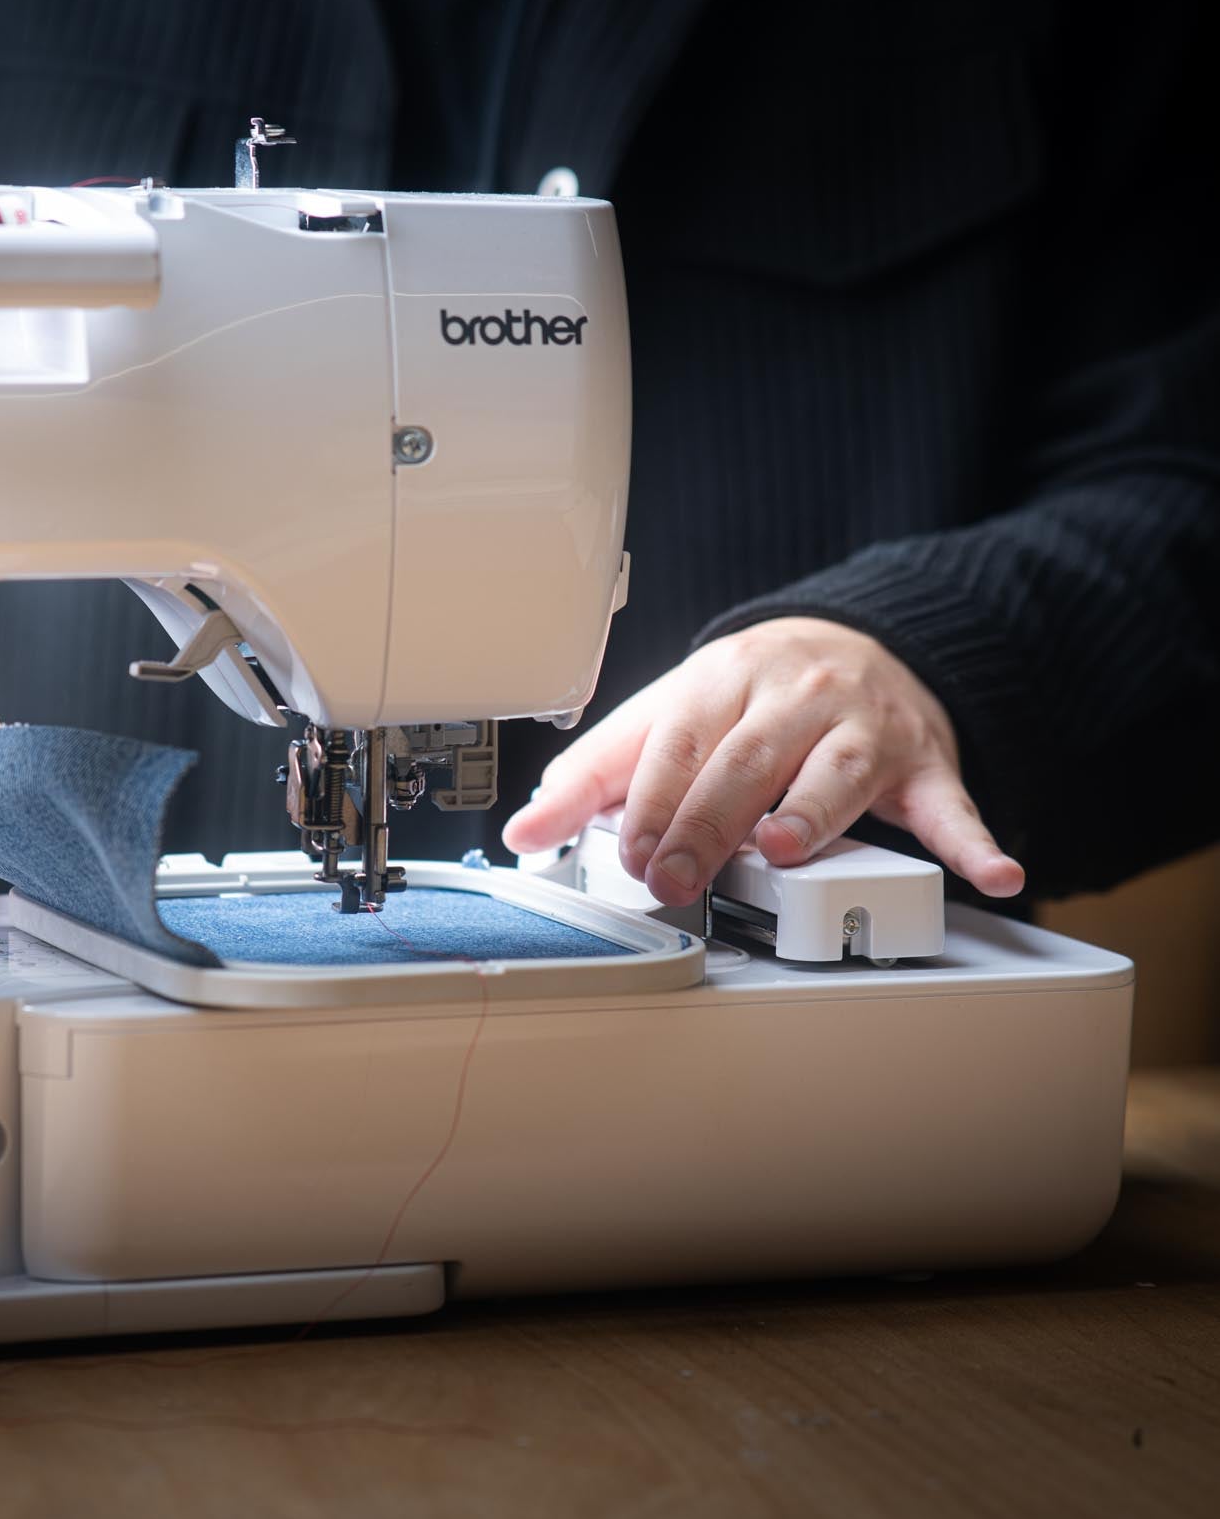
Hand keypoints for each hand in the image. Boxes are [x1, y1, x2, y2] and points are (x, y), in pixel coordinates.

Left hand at [502, 616, 1024, 900]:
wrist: (861, 641)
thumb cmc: (753, 695)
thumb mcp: (668, 714)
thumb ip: (598, 773)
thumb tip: (526, 828)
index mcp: (723, 680)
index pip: (678, 741)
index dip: (651, 801)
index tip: (630, 854)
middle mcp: (796, 696)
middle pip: (745, 760)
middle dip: (706, 822)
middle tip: (675, 876)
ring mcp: (866, 727)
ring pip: (838, 771)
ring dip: (811, 812)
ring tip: (783, 848)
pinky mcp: (926, 762)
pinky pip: (953, 804)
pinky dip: (974, 841)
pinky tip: (992, 872)